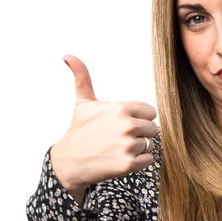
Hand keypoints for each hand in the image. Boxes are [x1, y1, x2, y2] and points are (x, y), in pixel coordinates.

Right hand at [50, 55, 158, 202]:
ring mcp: (128, 145)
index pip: (151, 112)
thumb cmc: (79, 131)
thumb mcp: (83, 103)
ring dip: (138, 148)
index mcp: (121, 109)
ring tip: (119, 148)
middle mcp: (127, 126)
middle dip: (140, 133)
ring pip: (150, 144)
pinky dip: (140, 161)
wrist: (68, 163)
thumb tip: (68, 56)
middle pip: (153, 128)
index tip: (124, 123)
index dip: (140, 118)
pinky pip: (149, 159)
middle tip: (120, 138)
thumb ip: (82, 77)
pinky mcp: (129, 164)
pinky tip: (123, 158)